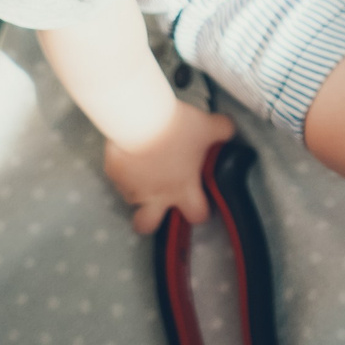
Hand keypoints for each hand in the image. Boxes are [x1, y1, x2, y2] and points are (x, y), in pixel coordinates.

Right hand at [103, 102, 236, 233]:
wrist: (141, 119)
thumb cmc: (177, 128)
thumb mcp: (207, 127)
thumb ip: (222, 131)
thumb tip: (230, 130)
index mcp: (183, 188)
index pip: (196, 215)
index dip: (199, 212)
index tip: (199, 201)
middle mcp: (156, 195)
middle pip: (147, 226)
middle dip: (150, 221)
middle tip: (156, 204)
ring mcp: (132, 187)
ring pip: (131, 199)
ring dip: (136, 189)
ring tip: (142, 170)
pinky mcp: (114, 174)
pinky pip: (117, 177)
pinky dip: (122, 170)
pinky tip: (128, 154)